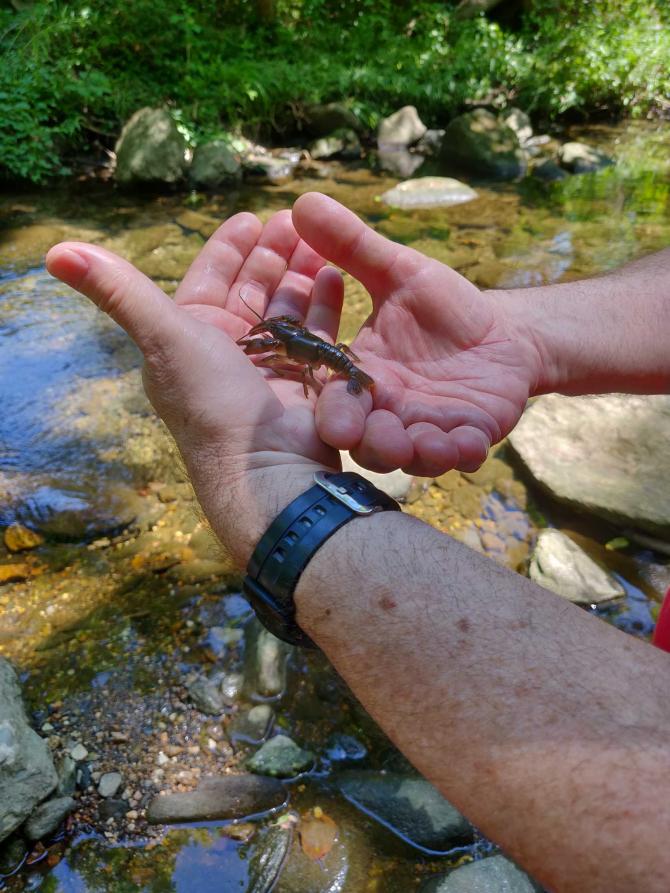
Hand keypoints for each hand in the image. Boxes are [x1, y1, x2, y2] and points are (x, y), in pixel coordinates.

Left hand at [46, 210, 342, 564]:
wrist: (264, 465)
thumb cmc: (211, 401)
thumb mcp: (162, 337)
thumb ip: (117, 291)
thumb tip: (53, 250)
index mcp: (192, 335)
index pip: (211, 277)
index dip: (230, 246)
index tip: (253, 216)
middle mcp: (231, 348)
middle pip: (253, 287)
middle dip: (273, 253)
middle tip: (297, 222)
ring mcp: (272, 364)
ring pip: (288, 305)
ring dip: (301, 272)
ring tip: (321, 242)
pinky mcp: (307, 378)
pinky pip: (317, 331)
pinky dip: (324, 304)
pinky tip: (334, 275)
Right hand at [292, 193, 543, 476]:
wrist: (501, 334)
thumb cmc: (442, 309)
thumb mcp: (400, 272)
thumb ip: (353, 246)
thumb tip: (302, 200)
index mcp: (362, 376)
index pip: (338, 400)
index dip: (335, 412)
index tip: (337, 419)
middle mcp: (387, 410)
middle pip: (368, 440)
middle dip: (373, 444)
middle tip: (380, 439)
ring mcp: (426, 428)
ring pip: (411, 454)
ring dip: (418, 455)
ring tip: (429, 444)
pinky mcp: (465, 436)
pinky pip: (459, 454)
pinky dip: (462, 453)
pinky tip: (470, 444)